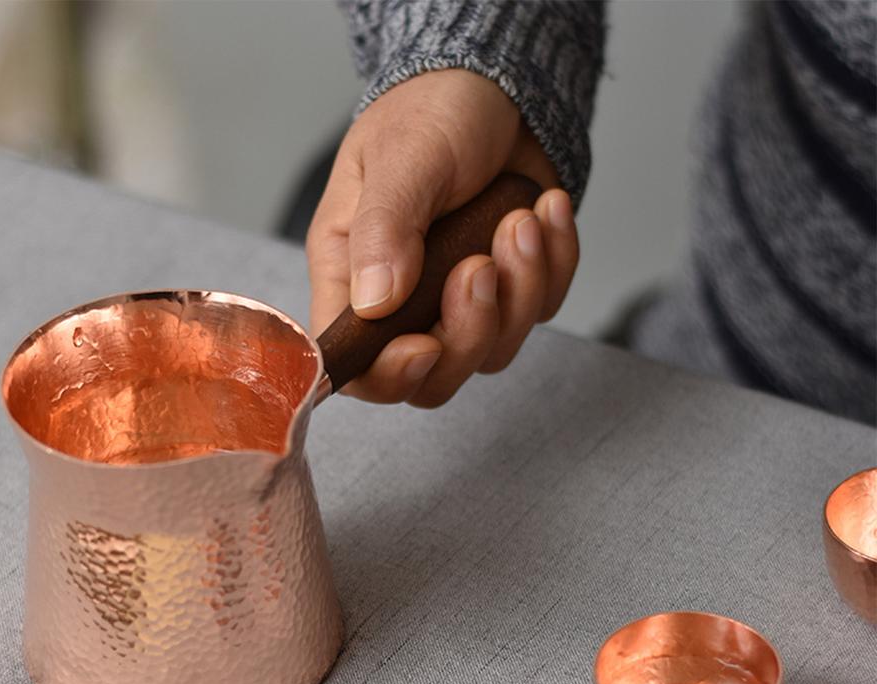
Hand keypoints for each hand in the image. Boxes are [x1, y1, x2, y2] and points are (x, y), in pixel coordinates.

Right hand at [307, 69, 578, 406]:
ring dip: (518, 290)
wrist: (500, 83)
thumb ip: (384, 230)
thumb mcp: (401, 159)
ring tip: (520, 222)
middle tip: (480, 264)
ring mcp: (461, 302)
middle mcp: (404, 303)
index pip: (356, 364)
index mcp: (353, 277)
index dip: (389, 376)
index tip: (424, 345)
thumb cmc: (432, 112)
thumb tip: (374, 305)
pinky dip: (553, 265)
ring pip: (492, 352)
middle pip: (433, 379)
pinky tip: (544, 211)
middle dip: (468, 333)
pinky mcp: (513, 289)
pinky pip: (541, 310)